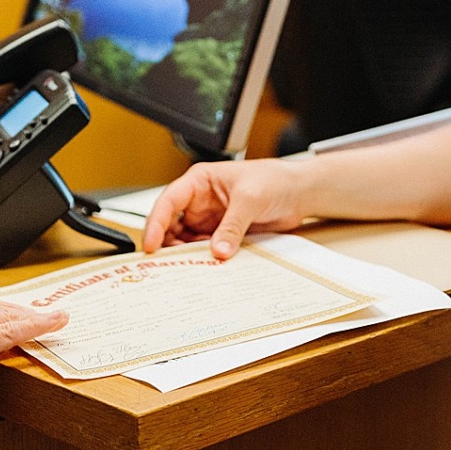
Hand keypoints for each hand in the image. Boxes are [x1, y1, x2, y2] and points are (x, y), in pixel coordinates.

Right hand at [142, 158, 309, 259]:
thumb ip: (232, 225)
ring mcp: (210, 220)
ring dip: (186, 254)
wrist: (299, 193)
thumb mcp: (250, 199)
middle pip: (171, 225)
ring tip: (186, 269)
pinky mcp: (222, 235)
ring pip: (186, 241)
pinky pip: (205, 250)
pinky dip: (203, 260)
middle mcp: (200, 202)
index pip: (168, 202)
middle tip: (166, 265)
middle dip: (167, 244)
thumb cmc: (274, 180)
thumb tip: (218, 250)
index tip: (151, 244)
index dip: (156, 223)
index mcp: (199, 181)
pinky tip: (204, 268)